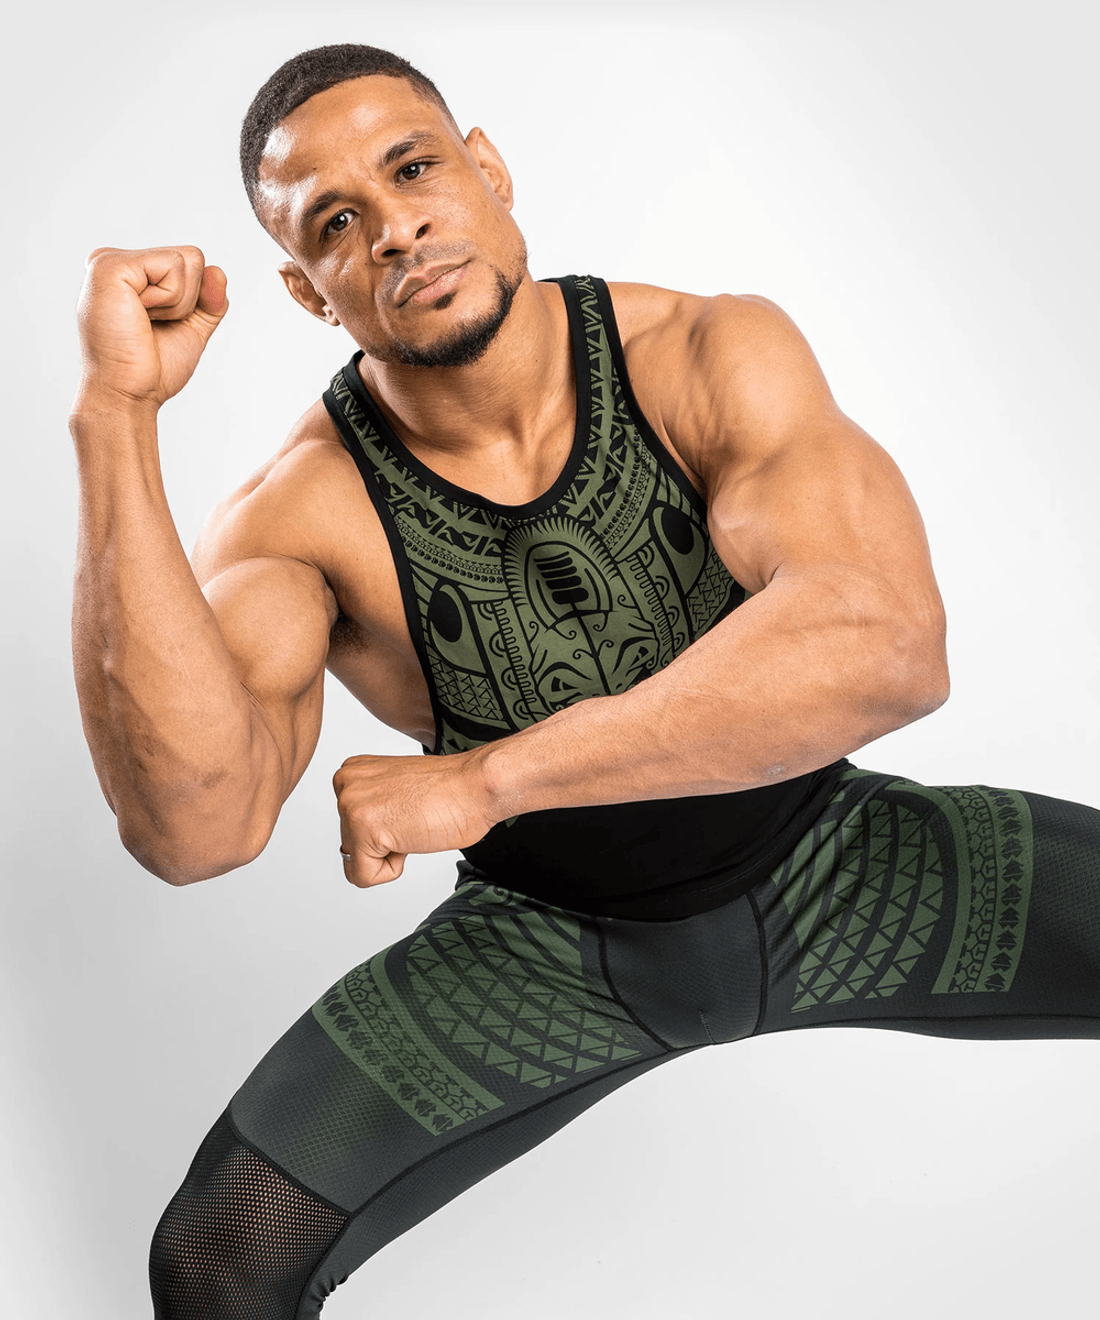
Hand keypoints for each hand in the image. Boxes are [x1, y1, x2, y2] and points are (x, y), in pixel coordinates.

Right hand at [74, 246, 228, 411]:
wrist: (129, 392)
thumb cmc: (152, 367)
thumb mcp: (192, 327)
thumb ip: (210, 299)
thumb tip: (218, 271)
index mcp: (130, 273)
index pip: (190, 263)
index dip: (193, 301)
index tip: (159, 326)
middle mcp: (116, 260)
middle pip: (193, 257)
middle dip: (188, 300)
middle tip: (152, 325)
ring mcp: (110, 260)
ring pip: (187, 259)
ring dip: (178, 302)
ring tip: (145, 321)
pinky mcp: (111, 265)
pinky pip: (173, 266)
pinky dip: (170, 299)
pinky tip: (141, 315)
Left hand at [333, 750, 498, 887]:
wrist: (477, 787)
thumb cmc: (451, 792)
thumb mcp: (395, 792)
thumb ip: (373, 806)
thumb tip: (361, 838)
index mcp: (353, 772)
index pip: (349, 826)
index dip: (384, 830)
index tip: (408, 810)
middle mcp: (346, 783)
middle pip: (349, 845)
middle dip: (384, 843)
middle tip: (413, 819)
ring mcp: (352, 805)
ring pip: (357, 862)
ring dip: (390, 854)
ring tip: (413, 825)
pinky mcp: (364, 829)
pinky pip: (364, 876)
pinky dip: (392, 870)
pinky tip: (412, 837)